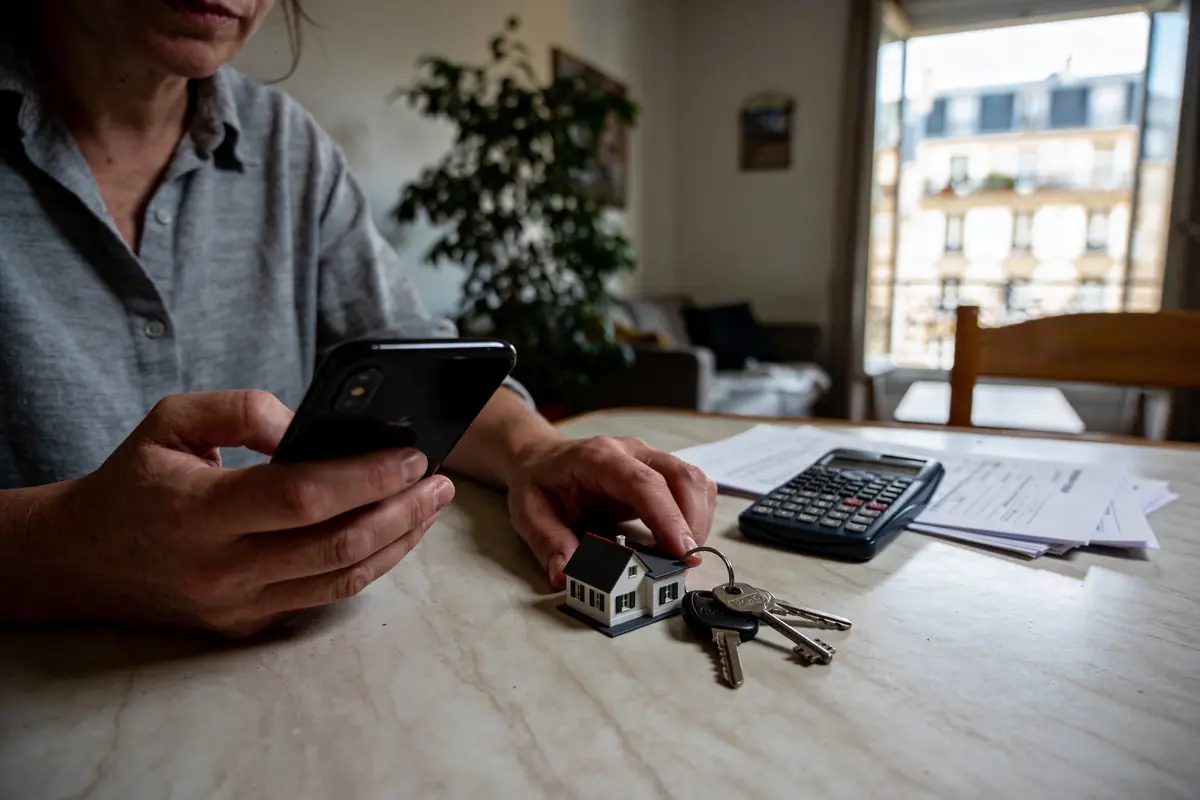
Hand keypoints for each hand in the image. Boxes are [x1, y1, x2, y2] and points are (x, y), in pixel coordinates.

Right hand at [4, 391, 452, 635]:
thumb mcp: (172, 422)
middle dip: (402, 512)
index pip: (303, 497)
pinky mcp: (246, 627)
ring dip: (398, 543)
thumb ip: (243, 411)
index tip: (412, 455)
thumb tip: (313, 427)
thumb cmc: (133, 480)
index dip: (367, 476)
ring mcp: (236, 607)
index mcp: (198, 512)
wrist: (80, 559)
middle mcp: (220, 570)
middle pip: (336, 546)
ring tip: (430, 506)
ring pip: (341, 581)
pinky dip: (368, 566)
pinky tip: (393, 534)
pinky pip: (323, 598)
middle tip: (439, 481)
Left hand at [506, 436, 717, 587]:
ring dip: (698, 521)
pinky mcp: (660, 470)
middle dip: (692, 523)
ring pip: (695, 480)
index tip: (683, 553)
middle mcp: (631, 451)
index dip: (668, 518)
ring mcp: (650, 457)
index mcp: (598, 458)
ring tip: (682, 555)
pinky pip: (694, 487)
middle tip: (686, 563)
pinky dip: (697, 516)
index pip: (644, 483)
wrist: (541, 458)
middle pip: (681, 477)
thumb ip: (548, 543)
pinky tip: (680, 540)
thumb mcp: (528, 513)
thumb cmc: (538, 482)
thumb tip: (567, 575)